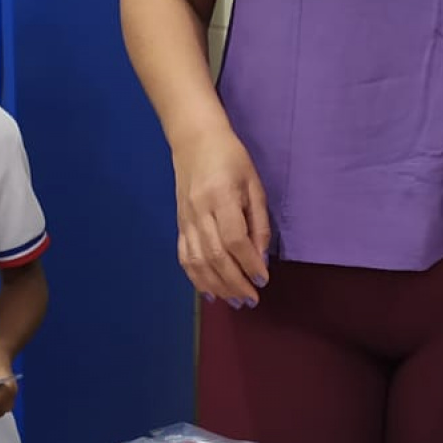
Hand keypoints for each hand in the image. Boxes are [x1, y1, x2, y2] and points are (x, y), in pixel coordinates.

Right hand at [173, 123, 271, 304]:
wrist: (194, 140)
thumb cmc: (231, 159)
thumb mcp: (254, 185)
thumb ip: (259, 222)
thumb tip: (260, 258)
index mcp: (222, 198)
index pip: (235, 240)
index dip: (249, 264)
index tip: (263, 280)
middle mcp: (200, 212)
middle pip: (216, 256)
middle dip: (235, 283)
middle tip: (251, 300)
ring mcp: (185, 220)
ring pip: (198, 262)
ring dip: (217, 286)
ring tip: (235, 301)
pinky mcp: (179, 224)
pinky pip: (184, 257)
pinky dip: (196, 279)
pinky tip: (210, 293)